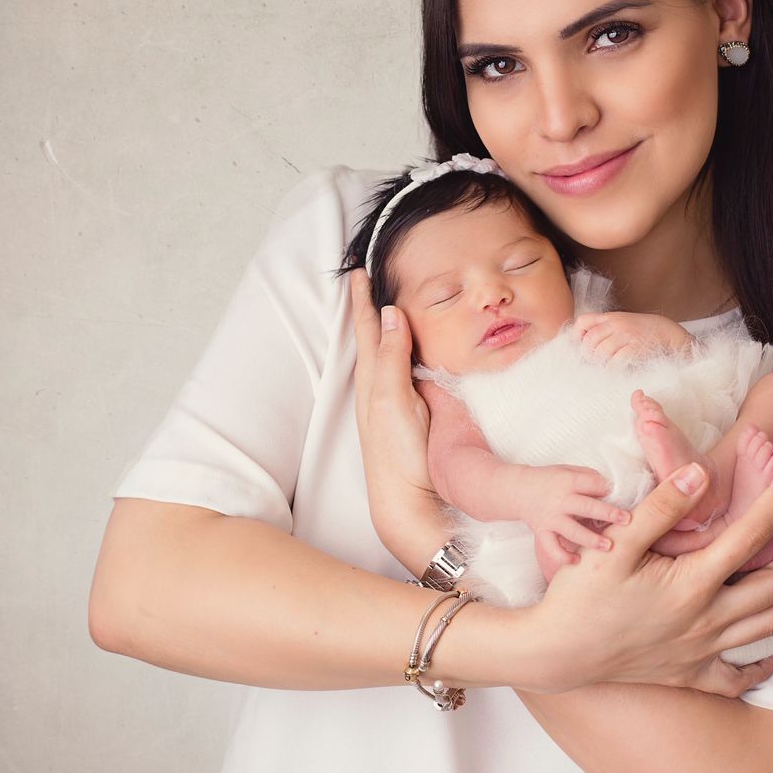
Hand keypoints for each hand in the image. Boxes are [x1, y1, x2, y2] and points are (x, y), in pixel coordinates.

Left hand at [349, 271, 442, 563]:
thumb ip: (393, 359)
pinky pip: (402, 370)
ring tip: (387, 304)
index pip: (369, 329)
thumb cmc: (398, 456)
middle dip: (371, 307)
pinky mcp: (409, 415)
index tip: (361, 271)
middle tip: (370, 277)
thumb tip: (392, 314)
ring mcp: (393, 402)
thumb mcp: (393, 402)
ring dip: (386, 327)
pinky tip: (411, 352)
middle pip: (374, 337)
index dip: (365, 300)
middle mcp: (379, 388)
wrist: (408, 502)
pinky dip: (403, 351)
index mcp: (374, 380)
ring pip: (387, 353)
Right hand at [515, 464, 631, 553]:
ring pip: (572, 531)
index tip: (623, 494)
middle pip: (586, 507)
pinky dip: (562, 556)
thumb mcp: (568, 470)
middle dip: (607, 514)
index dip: (608, 488)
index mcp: (568, 481)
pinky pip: (552, 548)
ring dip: (590, 539)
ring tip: (608, 547)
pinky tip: (577, 562)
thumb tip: (612, 489)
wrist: (518, 490)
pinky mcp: (543, 532)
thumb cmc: (550, 480)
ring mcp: (551, 519)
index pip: (592, 483)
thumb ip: (588, 478)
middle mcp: (561, 501)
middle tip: (626, 520)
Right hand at [519, 458, 772, 697]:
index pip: (752, 534)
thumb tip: (702, 475)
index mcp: (690, 585)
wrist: (553, 653)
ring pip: (771, 625)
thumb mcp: (615, 544)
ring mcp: (700, 652)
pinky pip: (740, 676)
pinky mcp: (688, 674)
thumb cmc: (578, 596)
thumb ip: (661, 508)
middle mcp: (706, 621)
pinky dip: (767, 664)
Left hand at [572, 310, 691, 360]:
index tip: (579, 346)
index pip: (583, 322)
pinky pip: (615, 362)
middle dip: (588, 354)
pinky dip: (612, 369)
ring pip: (600, 352)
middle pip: (589, 340)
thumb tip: (583, 342)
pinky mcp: (635, 348)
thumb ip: (605, 329)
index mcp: (611, 317)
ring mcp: (626, 335)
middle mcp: (617, 324)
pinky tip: (616, 370)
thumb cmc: (644, 331)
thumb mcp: (623, 323)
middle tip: (594, 362)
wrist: (669, 334)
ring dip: (600, 363)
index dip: (576, 336)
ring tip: (605, 367)